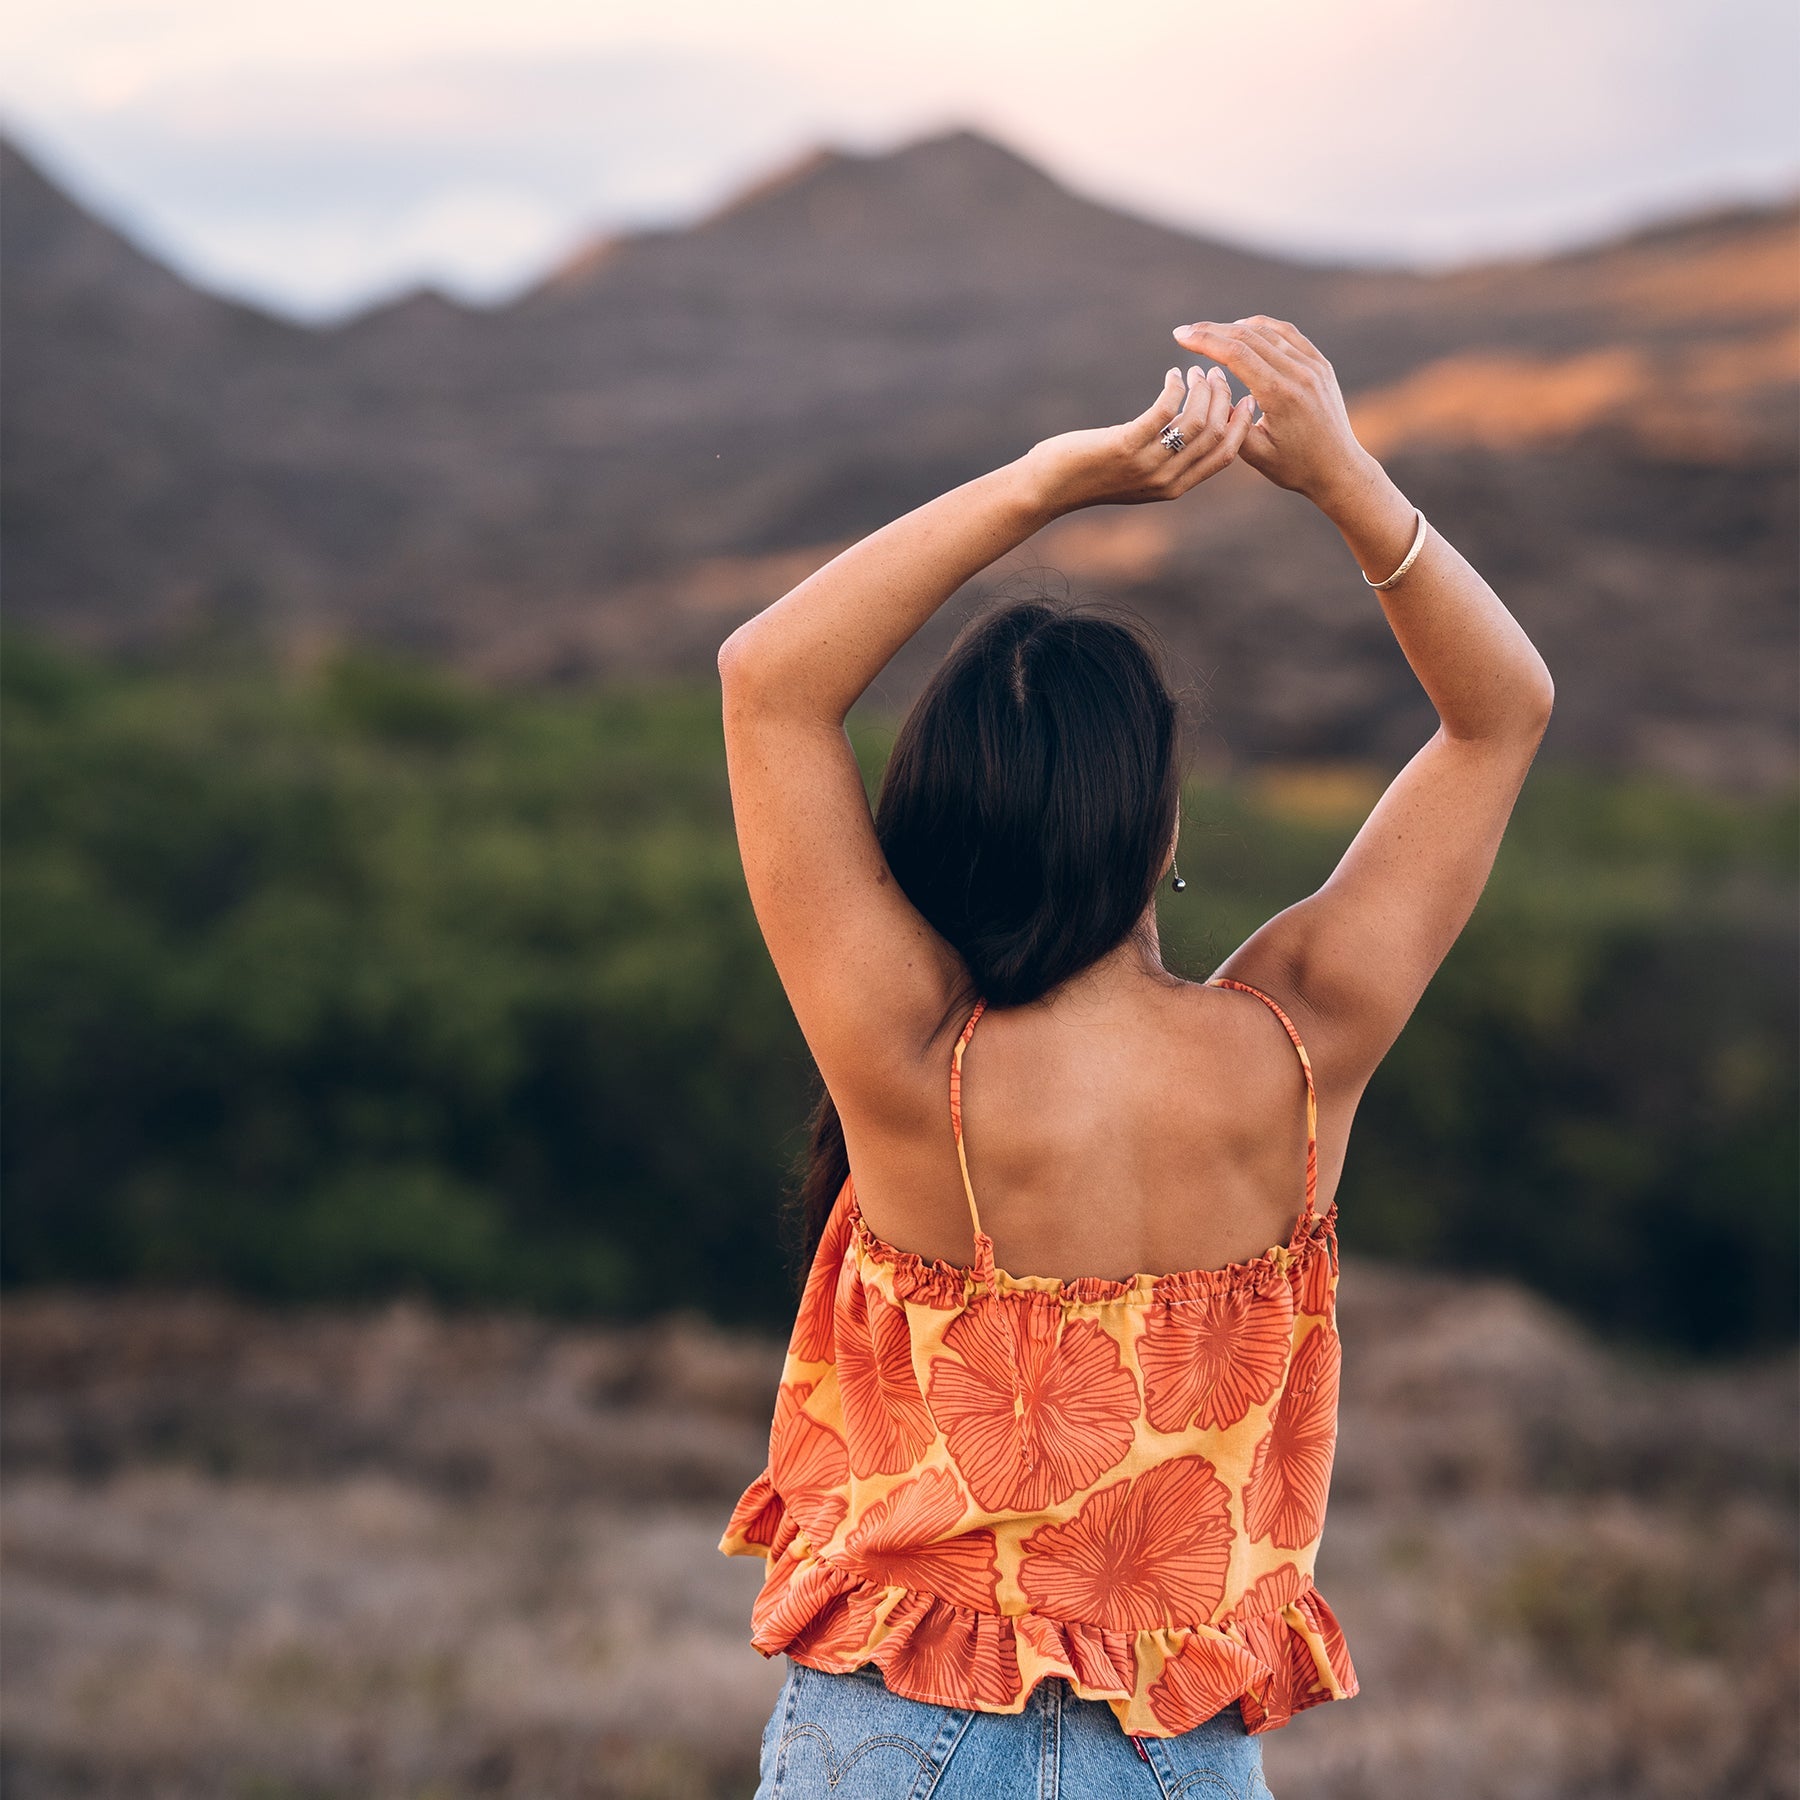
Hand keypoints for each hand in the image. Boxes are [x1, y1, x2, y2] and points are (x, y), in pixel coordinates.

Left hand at [1023, 365, 1254, 513]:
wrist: (1048, 489)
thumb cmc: (1089, 476)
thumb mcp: (1137, 476)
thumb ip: (1165, 461)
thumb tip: (1186, 432)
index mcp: (1175, 488)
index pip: (1225, 456)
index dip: (1240, 426)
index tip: (1247, 399)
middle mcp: (1166, 480)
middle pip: (1215, 434)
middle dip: (1223, 399)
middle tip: (1218, 375)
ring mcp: (1147, 465)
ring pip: (1195, 421)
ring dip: (1201, 390)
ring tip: (1195, 371)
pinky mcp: (1126, 446)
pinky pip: (1164, 410)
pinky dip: (1174, 387)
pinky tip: (1171, 375)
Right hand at [1170, 316, 1371, 504]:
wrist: (1338, 468)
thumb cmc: (1294, 467)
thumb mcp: (1254, 453)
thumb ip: (1228, 423)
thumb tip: (1208, 393)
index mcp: (1280, 395)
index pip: (1237, 354)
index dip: (1205, 341)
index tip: (1180, 336)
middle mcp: (1299, 373)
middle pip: (1248, 336)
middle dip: (1212, 330)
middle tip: (1185, 331)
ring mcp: (1313, 365)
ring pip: (1267, 330)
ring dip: (1234, 327)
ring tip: (1209, 331)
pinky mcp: (1321, 364)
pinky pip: (1287, 334)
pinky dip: (1262, 327)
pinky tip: (1244, 329)